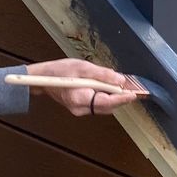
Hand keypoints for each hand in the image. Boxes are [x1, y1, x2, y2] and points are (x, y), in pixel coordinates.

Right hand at [26, 58, 144, 116]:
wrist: (43, 78)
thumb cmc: (59, 71)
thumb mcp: (82, 67)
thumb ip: (102, 74)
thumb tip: (120, 80)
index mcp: (79, 98)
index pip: (106, 102)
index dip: (121, 99)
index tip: (133, 94)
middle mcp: (80, 108)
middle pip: (107, 106)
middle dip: (120, 97)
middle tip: (132, 88)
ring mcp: (80, 110)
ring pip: (104, 106)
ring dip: (113, 97)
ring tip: (121, 85)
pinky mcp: (81, 107)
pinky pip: (98, 104)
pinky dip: (106, 96)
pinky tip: (108, 87)